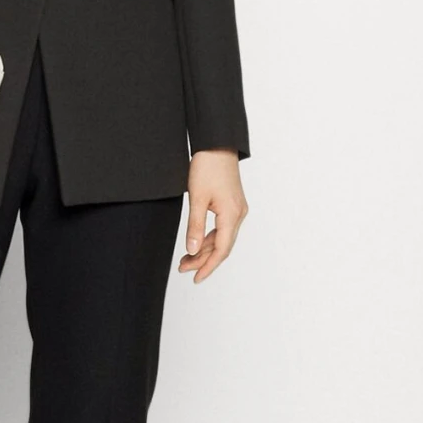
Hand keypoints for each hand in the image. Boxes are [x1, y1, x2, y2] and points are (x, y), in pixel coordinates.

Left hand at [178, 150, 246, 281]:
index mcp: (231, 215)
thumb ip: (195, 226)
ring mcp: (237, 210)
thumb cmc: (207, 167)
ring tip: (185, 258)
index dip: (208, 266)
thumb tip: (191, 250)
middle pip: (222, 247)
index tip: (196, 278)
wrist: (217, 145)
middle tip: (183, 268)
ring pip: (222, 238)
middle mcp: (238, 214)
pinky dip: (209, 237)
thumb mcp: (197, 198)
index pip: (221, 250)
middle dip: (203, 260)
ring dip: (205, 249)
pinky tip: (196, 242)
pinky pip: (222, 228)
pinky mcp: (232, 204)